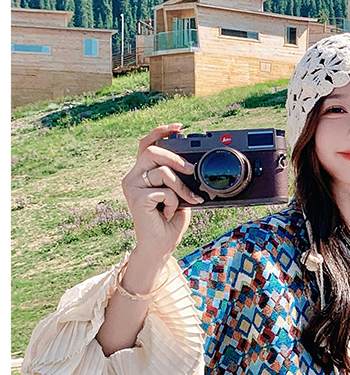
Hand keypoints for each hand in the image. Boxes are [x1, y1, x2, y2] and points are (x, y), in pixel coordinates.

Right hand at [121, 123, 203, 265]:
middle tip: (191, 171)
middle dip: (177, 160)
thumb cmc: (169, 221)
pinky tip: (167, 214)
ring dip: (180, 188)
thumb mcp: (178, 194)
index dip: (160, 132)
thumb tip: (191, 164)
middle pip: (154, 152)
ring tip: (182, 202)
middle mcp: (133, 176)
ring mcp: (131, 186)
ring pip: (162, 172)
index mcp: (142, 172)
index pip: (146, 144)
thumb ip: (179, 177)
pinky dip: (173, 203)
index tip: (178, 128)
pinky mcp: (135, 197)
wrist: (160, 246)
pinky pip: (163, 191)